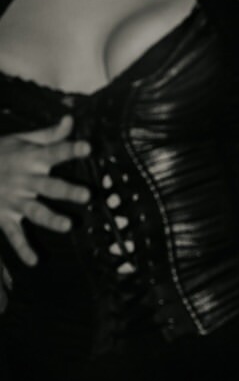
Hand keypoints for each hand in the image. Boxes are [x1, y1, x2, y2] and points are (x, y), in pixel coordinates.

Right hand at [0, 116, 88, 265]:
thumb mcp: (21, 140)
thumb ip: (48, 134)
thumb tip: (71, 120)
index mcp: (30, 159)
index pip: (54, 151)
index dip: (70, 148)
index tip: (88, 146)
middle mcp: (24, 180)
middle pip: (49, 186)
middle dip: (67, 190)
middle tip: (87, 195)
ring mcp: (13, 200)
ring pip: (35, 211)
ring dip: (51, 219)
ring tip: (67, 225)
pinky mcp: (4, 217)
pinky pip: (14, 235)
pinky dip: (23, 249)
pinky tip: (34, 261)